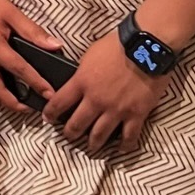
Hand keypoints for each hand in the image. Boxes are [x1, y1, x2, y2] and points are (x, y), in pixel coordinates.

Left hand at [44, 32, 169, 155]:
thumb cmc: (118, 45)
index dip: (50, 114)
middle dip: (70, 133)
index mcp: (81, 82)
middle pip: (76, 125)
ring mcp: (116, 109)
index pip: (58, 103)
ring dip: (93, 143)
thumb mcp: (90, 55)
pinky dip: (124, 145)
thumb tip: (77, 80)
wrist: (146, 46)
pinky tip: (121, 149)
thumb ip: (82, 72)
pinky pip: (129, 136)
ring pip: (99, 135)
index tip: (48, 119)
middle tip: (69, 136)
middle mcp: (96, 100)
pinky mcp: (136, 114)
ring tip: (92, 146)